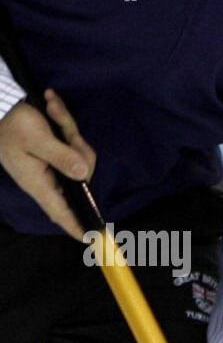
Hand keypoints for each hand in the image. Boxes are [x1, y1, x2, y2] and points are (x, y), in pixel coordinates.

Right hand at [0, 91, 95, 238]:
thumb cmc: (12, 123)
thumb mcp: (37, 139)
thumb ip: (61, 157)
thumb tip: (83, 174)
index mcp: (39, 182)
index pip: (60, 212)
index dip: (75, 225)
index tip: (91, 237)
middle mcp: (46, 176)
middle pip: (81, 175)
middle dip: (79, 149)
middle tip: (65, 128)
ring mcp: (50, 162)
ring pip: (78, 154)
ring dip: (68, 128)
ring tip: (52, 109)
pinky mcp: (52, 149)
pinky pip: (70, 140)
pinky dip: (63, 121)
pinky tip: (51, 105)